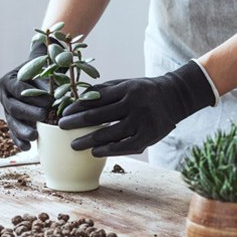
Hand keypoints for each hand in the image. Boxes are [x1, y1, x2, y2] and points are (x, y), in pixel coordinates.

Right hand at [0, 41, 50, 149]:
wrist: (38, 79)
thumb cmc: (42, 70)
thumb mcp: (44, 63)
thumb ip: (46, 62)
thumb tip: (52, 63)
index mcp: (9, 80)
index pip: (18, 88)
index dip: (32, 95)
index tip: (49, 100)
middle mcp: (5, 96)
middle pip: (14, 107)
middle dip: (28, 113)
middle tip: (44, 116)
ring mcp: (7, 111)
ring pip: (12, 122)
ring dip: (22, 130)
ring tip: (34, 137)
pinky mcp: (13, 123)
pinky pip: (13, 133)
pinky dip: (20, 141)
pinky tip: (28, 148)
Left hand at [58, 61, 215, 156]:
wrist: (175, 97)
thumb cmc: (143, 91)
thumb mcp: (125, 84)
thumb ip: (103, 91)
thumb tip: (77, 99)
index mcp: (126, 88)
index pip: (95, 99)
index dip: (77, 107)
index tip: (63, 114)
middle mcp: (134, 104)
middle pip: (98, 116)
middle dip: (77, 123)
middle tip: (62, 128)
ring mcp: (142, 121)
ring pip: (109, 134)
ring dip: (88, 140)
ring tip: (74, 145)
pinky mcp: (149, 136)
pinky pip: (124, 146)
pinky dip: (108, 150)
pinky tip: (95, 152)